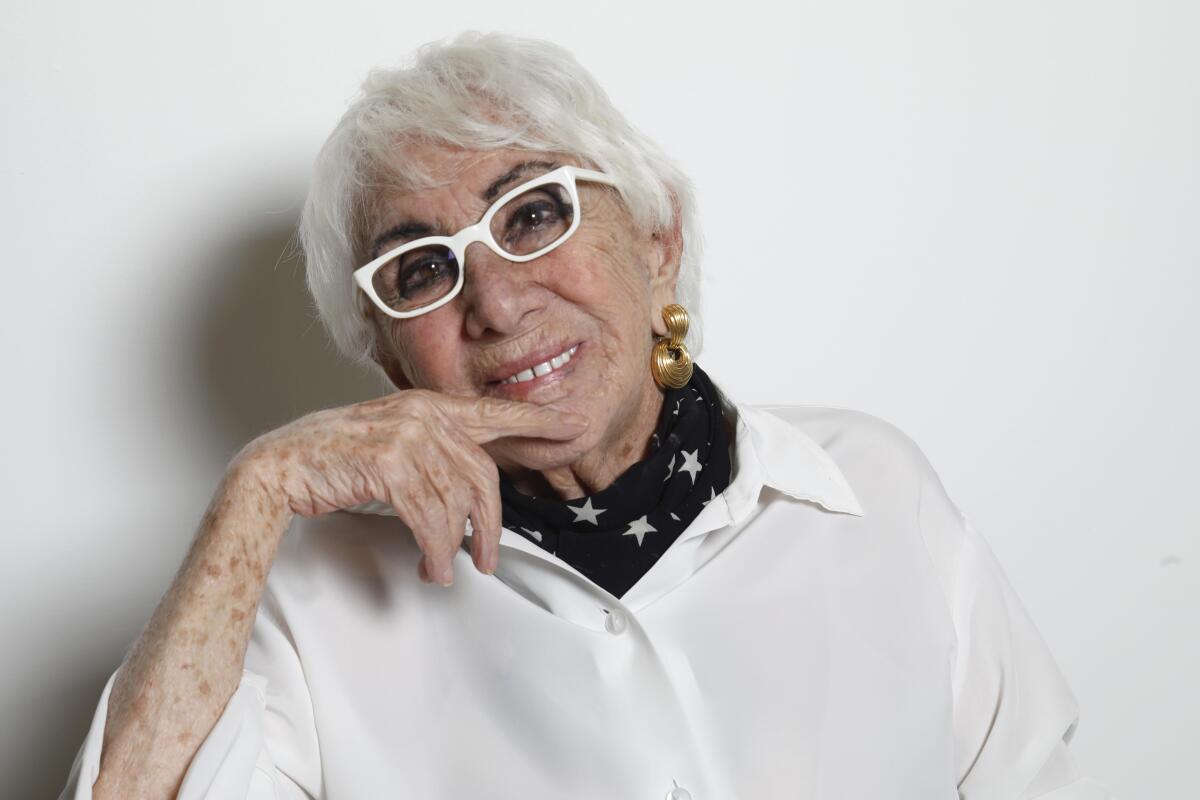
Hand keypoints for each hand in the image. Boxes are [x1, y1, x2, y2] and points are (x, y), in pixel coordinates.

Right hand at [236, 390, 587, 585]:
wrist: (276, 467)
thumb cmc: (330, 459)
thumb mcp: (391, 442)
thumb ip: (432, 452)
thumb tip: (469, 495)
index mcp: (427, 405)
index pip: (494, 413)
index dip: (537, 421)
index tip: (573, 425)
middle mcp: (422, 415)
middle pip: (481, 476)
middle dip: (490, 525)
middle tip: (489, 558)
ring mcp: (406, 436)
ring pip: (456, 503)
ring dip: (454, 547)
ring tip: (444, 569)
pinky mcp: (389, 463)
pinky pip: (430, 518)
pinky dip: (435, 550)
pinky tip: (431, 566)